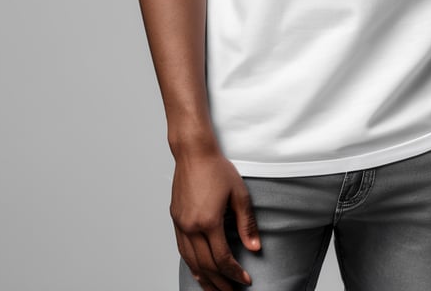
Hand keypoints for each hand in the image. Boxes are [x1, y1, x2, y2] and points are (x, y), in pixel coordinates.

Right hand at [170, 145, 260, 289]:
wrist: (193, 152)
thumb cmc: (217, 169)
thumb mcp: (239, 193)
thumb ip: (246, 223)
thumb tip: (255, 247)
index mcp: (209, 221)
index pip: (223, 258)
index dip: (235, 273)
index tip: (245, 280)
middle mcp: (191, 226)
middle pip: (206, 265)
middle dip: (220, 283)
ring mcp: (181, 224)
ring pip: (191, 262)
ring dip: (204, 279)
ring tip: (215, 290)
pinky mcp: (175, 219)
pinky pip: (182, 250)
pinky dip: (191, 265)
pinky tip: (198, 272)